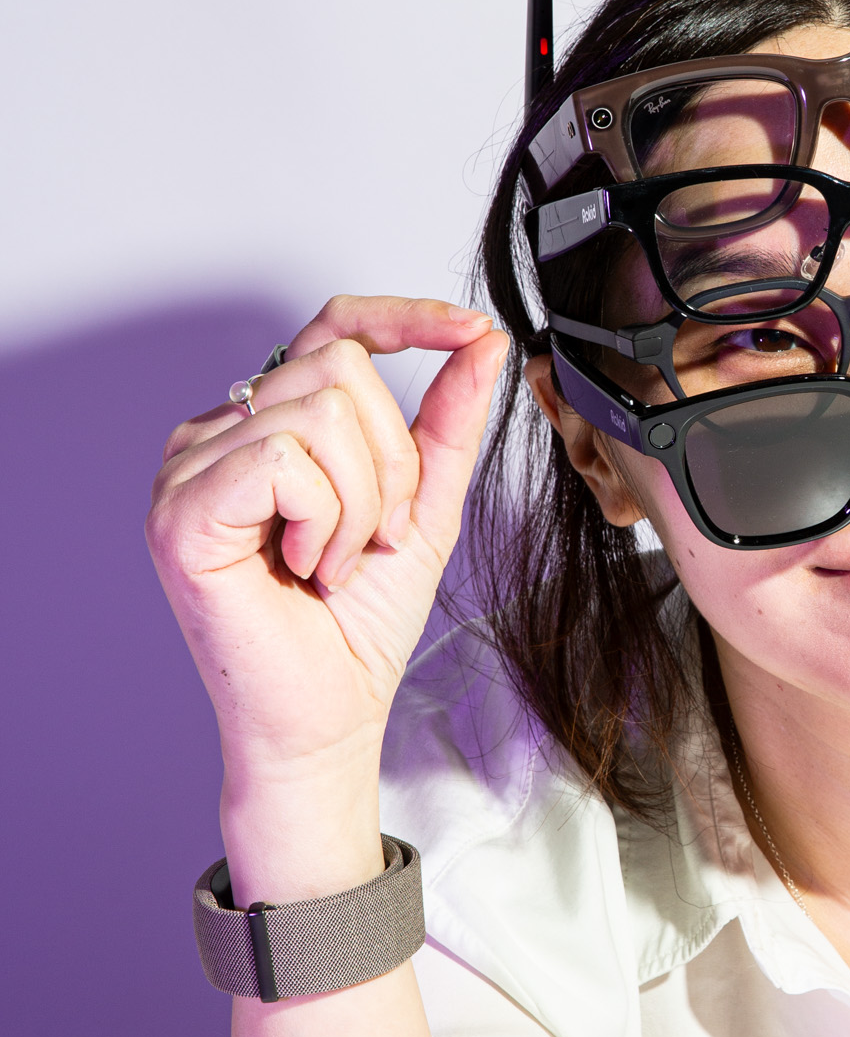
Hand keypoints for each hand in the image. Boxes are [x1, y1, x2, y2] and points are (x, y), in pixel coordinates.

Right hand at [147, 297, 508, 880]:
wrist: (328, 718)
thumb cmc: (358, 627)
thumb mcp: (425, 505)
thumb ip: (449, 421)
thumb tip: (482, 340)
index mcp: (266, 426)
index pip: (331, 329)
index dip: (402, 318)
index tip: (470, 330)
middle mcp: (216, 435)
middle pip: (337, 368)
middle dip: (391, 460)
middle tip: (376, 537)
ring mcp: (188, 469)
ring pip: (318, 412)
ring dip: (361, 501)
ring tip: (337, 561)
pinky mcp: (180, 509)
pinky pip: (283, 459)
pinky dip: (324, 518)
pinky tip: (308, 565)